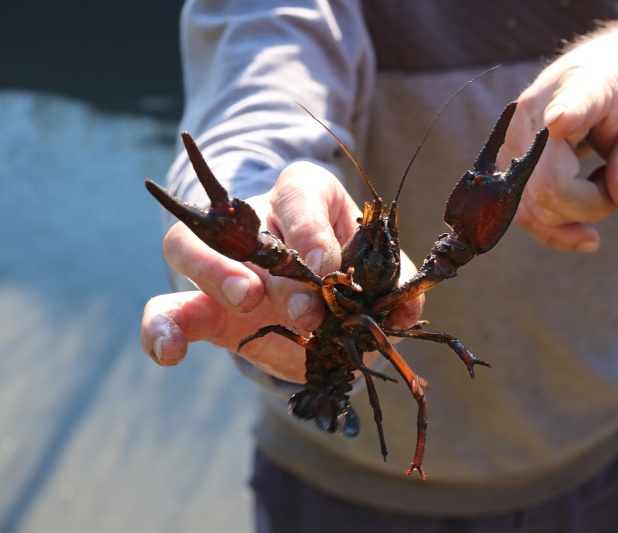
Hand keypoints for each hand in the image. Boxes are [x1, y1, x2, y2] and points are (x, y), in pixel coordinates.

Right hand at [140, 161, 422, 382]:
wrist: (317, 299)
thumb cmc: (351, 275)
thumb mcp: (378, 274)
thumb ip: (393, 289)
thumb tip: (406, 309)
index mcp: (305, 200)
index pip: (298, 195)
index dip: (310, 227)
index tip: (327, 265)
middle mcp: (256, 221)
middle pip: (248, 227)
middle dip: (278, 269)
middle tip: (306, 309)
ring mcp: (221, 260)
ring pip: (189, 246)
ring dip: (214, 273)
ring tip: (245, 301)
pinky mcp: (200, 304)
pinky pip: (167, 307)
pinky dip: (161, 329)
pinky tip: (170, 354)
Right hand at [500, 36, 617, 250]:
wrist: (593, 83)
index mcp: (579, 87)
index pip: (571, 103)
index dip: (566, 113)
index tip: (560, 120)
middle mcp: (530, 114)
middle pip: (550, 185)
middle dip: (593, 205)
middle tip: (617, 180)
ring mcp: (509, 145)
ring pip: (535, 209)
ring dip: (578, 214)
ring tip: (600, 182)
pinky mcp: (502, 171)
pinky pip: (524, 217)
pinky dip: (557, 232)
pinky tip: (585, 235)